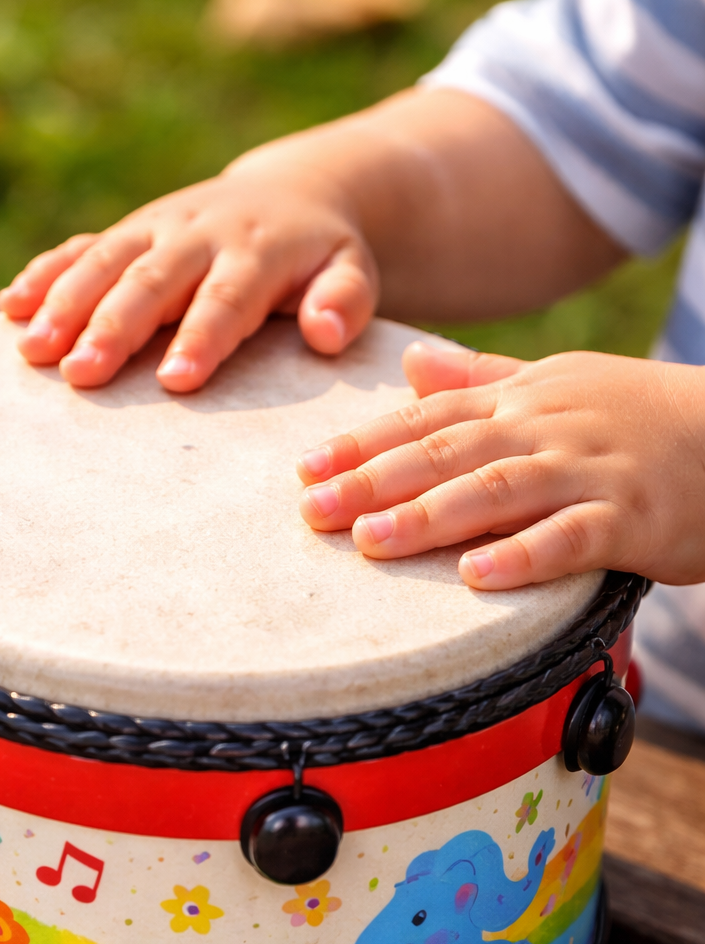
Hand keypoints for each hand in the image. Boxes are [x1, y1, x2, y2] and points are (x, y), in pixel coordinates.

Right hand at [0, 149, 377, 391]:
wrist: (292, 194)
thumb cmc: (321, 258)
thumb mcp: (352, 271)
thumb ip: (344, 300)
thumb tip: (324, 332)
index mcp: (256, 250)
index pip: (226, 298)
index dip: (201, 337)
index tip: (176, 380)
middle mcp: (198, 233)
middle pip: (151, 282)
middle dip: (112, 326)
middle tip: (81, 374)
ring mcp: (156, 228)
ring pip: (104, 262)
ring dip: (63, 304)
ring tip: (32, 352)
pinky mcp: (128, 232)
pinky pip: (80, 248)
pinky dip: (43, 274)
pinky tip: (9, 309)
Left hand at [296, 339, 704, 588]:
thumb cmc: (639, 418)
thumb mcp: (558, 385)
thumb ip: (481, 381)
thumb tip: (410, 366)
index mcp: (523, 399)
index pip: (428, 417)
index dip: (364, 442)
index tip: (305, 469)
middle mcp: (547, 427)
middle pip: (447, 452)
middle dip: (374, 481)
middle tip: (313, 510)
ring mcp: (590, 471)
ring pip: (498, 490)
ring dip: (430, 516)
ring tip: (370, 542)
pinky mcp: (631, 518)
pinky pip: (571, 538)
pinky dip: (522, 556)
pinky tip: (475, 577)